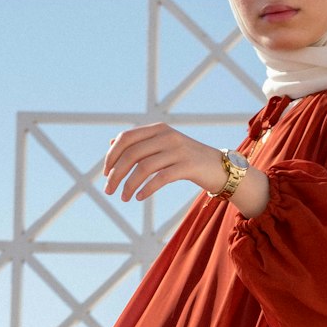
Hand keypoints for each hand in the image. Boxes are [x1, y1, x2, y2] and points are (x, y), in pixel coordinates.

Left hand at [103, 123, 228, 201]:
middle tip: (109, 190)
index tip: (106, 173)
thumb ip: (141, 143)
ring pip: (144, 167)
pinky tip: (139, 197)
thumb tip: (112, 143)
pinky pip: (161, 178)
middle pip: (132, 153)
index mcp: (158, 129)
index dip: (112, 155)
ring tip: (123, 198)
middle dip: (116, 173)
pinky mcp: (188, 166)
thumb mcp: (163, 147)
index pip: (126, 138)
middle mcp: (167, 136)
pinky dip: (146, 189)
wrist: (220, 168)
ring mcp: (178, 150)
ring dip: (129, 184)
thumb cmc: (188, 160)